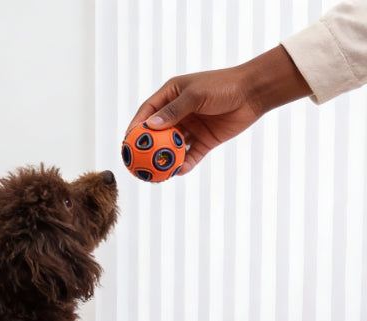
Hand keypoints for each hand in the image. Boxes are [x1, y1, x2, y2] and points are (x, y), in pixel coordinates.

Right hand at [128, 46, 310, 174]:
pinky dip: (184, 164)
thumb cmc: (224, 86)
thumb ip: (174, 111)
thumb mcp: (196, 95)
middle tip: (136, 163)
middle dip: (147, 149)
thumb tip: (150, 126)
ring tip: (155, 173)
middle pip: (157, 134)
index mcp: (172, 95)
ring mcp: (191, 127)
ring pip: (173, 147)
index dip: (135, 128)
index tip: (126, 142)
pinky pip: (191, 155)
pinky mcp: (204, 140)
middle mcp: (179, 112)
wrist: (254, 92)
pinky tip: (177, 173)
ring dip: (165, 159)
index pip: (147, 113)